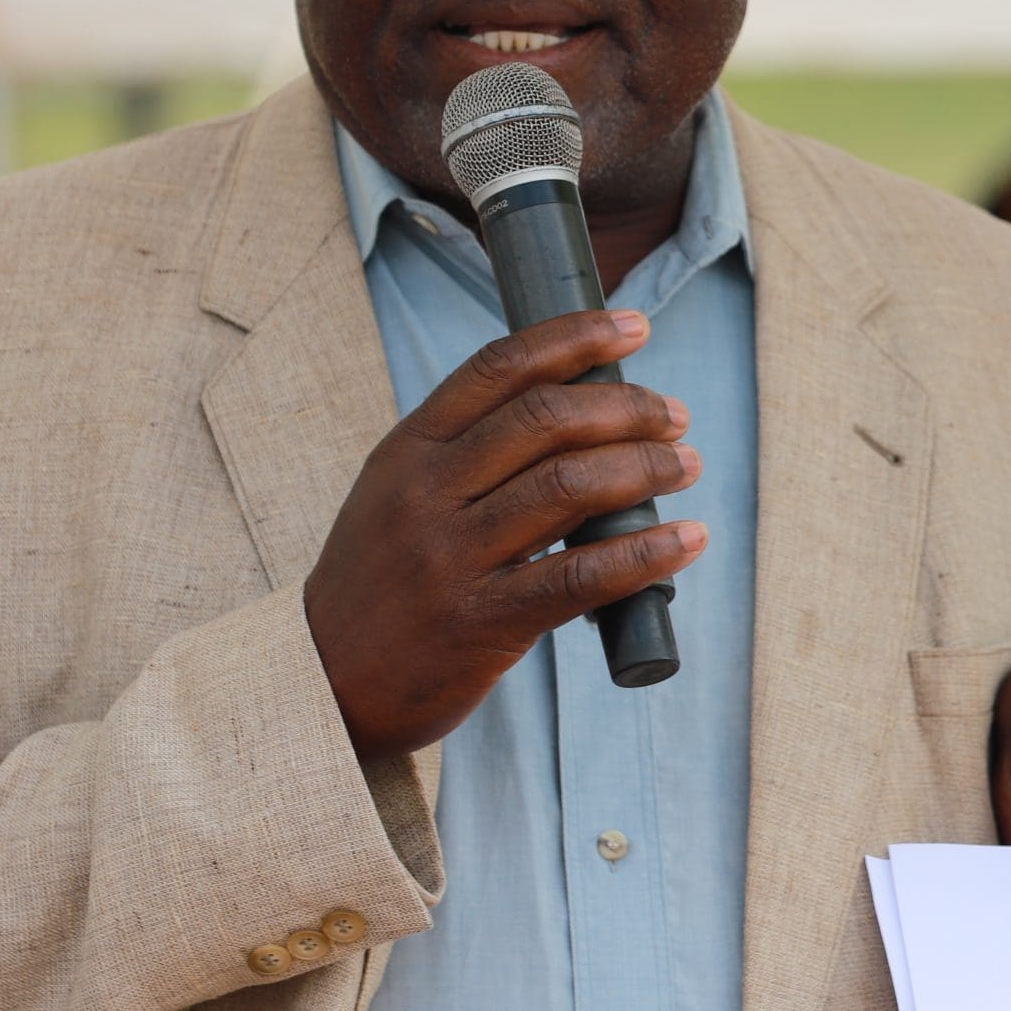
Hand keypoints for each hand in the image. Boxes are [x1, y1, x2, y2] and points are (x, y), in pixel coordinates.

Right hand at [304, 308, 704, 759]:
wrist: (324, 683)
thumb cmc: (380, 581)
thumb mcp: (396, 494)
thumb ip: (465, 451)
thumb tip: (576, 410)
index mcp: (407, 450)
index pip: (498, 368)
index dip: (572, 338)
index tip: (633, 327)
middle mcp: (426, 494)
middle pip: (543, 420)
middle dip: (626, 407)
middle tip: (674, 415)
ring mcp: (451, 559)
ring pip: (568, 488)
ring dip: (644, 467)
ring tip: (686, 464)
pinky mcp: (481, 623)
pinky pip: (578, 577)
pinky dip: (643, 553)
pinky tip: (685, 538)